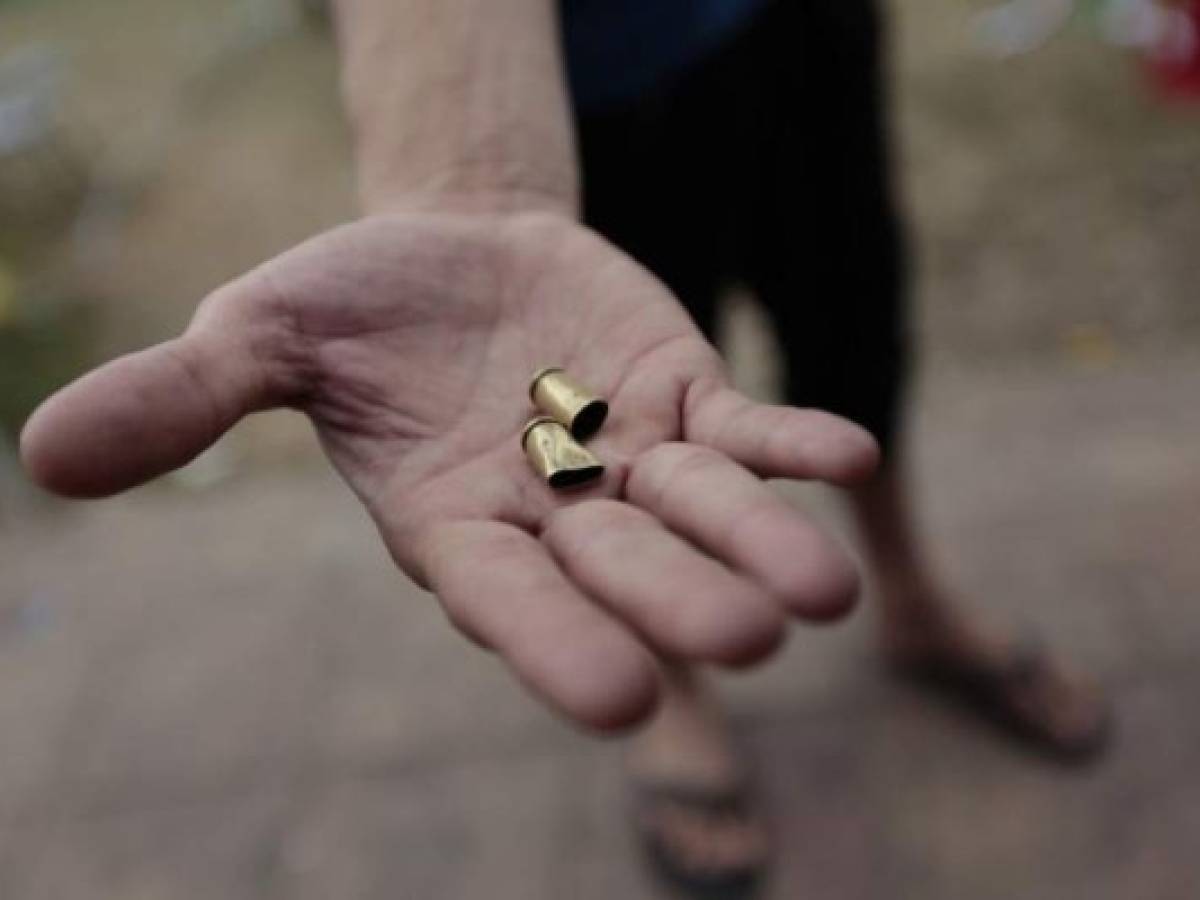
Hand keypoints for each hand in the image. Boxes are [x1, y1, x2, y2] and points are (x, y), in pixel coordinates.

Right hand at [21, 210, 878, 730]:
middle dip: (680, 601)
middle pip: (622, 567)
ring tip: (821, 593)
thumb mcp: (263, 334)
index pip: (504, 599)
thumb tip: (43, 454)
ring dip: (759, 547)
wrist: (453, 250)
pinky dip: (791, 443)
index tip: (618, 702)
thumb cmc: (356, 305)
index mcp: (452, 524)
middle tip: (747, 642)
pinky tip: (847, 455)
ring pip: (701, 513)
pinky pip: (747, 428)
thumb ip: (188, 400)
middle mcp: (552, 513)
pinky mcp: (684, 398)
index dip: (554, 643)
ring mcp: (630, 460)